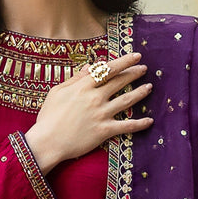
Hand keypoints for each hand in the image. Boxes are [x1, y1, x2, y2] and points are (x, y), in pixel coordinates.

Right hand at [24, 53, 152, 171]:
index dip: (123, 61)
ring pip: (126, 100)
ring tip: (149, 87)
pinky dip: (139, 124)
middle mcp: (95, 97)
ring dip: (140, 92)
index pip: (108, 69)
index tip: (135, 56)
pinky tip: (150, 121)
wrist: (48, 142)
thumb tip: (88, 67)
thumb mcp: (57, 92)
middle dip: (134, 72)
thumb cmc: (49, 117)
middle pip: (119, 81)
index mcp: (83, 86)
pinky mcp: (104, 131)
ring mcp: (101, 114)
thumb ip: (75, 79)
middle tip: (144, 68)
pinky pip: (126, 126)